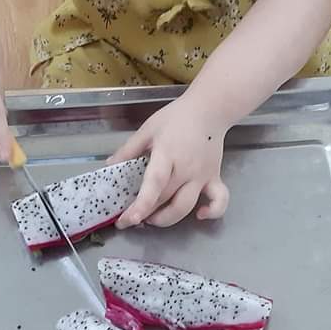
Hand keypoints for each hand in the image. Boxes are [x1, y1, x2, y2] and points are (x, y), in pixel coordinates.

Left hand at [113, 100, 230, 228]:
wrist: (209, 109)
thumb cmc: (177, 118)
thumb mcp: (148, 130)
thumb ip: (129, 149)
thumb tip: (110, 166)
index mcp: (167, 154)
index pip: (155, 183)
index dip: (142, 204)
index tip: (128, 219)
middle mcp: (186, 169)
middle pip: (166, 199)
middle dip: (146, 215)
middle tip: (130, 219)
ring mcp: (202, 176)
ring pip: (186, 207)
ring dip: (168, 219)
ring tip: (152, 219)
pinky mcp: (215, 178)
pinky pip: (219, 200)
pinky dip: (213, 212)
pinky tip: (200, 215)